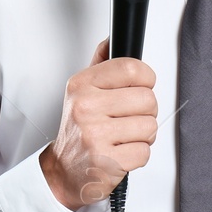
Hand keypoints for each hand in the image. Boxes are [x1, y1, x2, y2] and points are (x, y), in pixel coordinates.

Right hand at [39, 38, 157, 210]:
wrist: (62, 171)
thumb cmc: (77, 131)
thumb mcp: (81, 92)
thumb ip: (100, 64)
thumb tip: (112, 40)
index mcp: (82, 85)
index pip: (132, 69)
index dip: (146, 79)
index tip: (141, 87)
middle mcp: (86, 108)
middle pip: (147, 99)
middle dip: (146, 112)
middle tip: (129, 119)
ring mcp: (95, 136)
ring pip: (150, 127)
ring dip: (143, 135)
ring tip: (124, 137)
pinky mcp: (106, 162)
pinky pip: (144, 152)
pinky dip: (138, 155)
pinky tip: (121, 152)